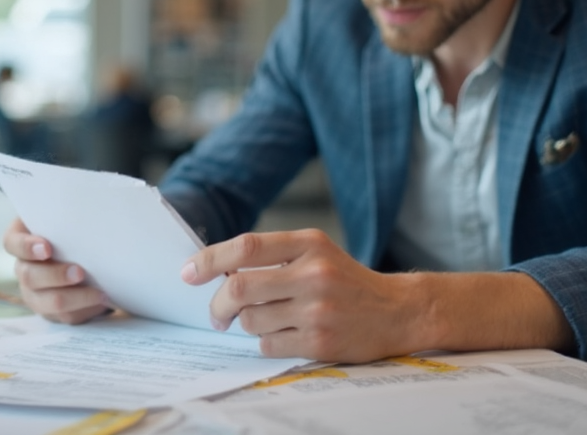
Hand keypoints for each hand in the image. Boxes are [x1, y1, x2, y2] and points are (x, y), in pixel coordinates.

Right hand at [2, 217, 109, 323]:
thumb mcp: (63, 216)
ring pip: (48, 302)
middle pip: (30, 277)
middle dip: (56, 276)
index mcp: (20, 240)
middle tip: (80, 272)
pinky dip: (86, 310)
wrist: (81, 250)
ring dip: (75, 298)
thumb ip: (66, 213)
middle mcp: (23, 269)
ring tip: (99, 293)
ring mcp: (35, 294)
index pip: (13, 243)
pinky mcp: (53, 312)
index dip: (27, 247)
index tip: (47, 248)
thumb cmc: (70, 227)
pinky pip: (66, 317)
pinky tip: (102, 302)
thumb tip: (89, 202)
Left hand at [180, 229, 575, 362]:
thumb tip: (217, 271)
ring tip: (266, 320)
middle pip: (240, 288)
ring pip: (252, 320)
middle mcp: (313, 273)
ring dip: (247, 324)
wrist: (399, 311)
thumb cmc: (346, 281)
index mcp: (309, 243)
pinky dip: (265, 341)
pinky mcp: (321, 340)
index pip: (246, 246)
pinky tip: (283, 334)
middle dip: (218, 304)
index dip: (210, 259)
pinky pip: (269, 344)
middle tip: (217, 313)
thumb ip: (273, 256)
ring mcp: (318, 309)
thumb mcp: (316, 253)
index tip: (187, 272)